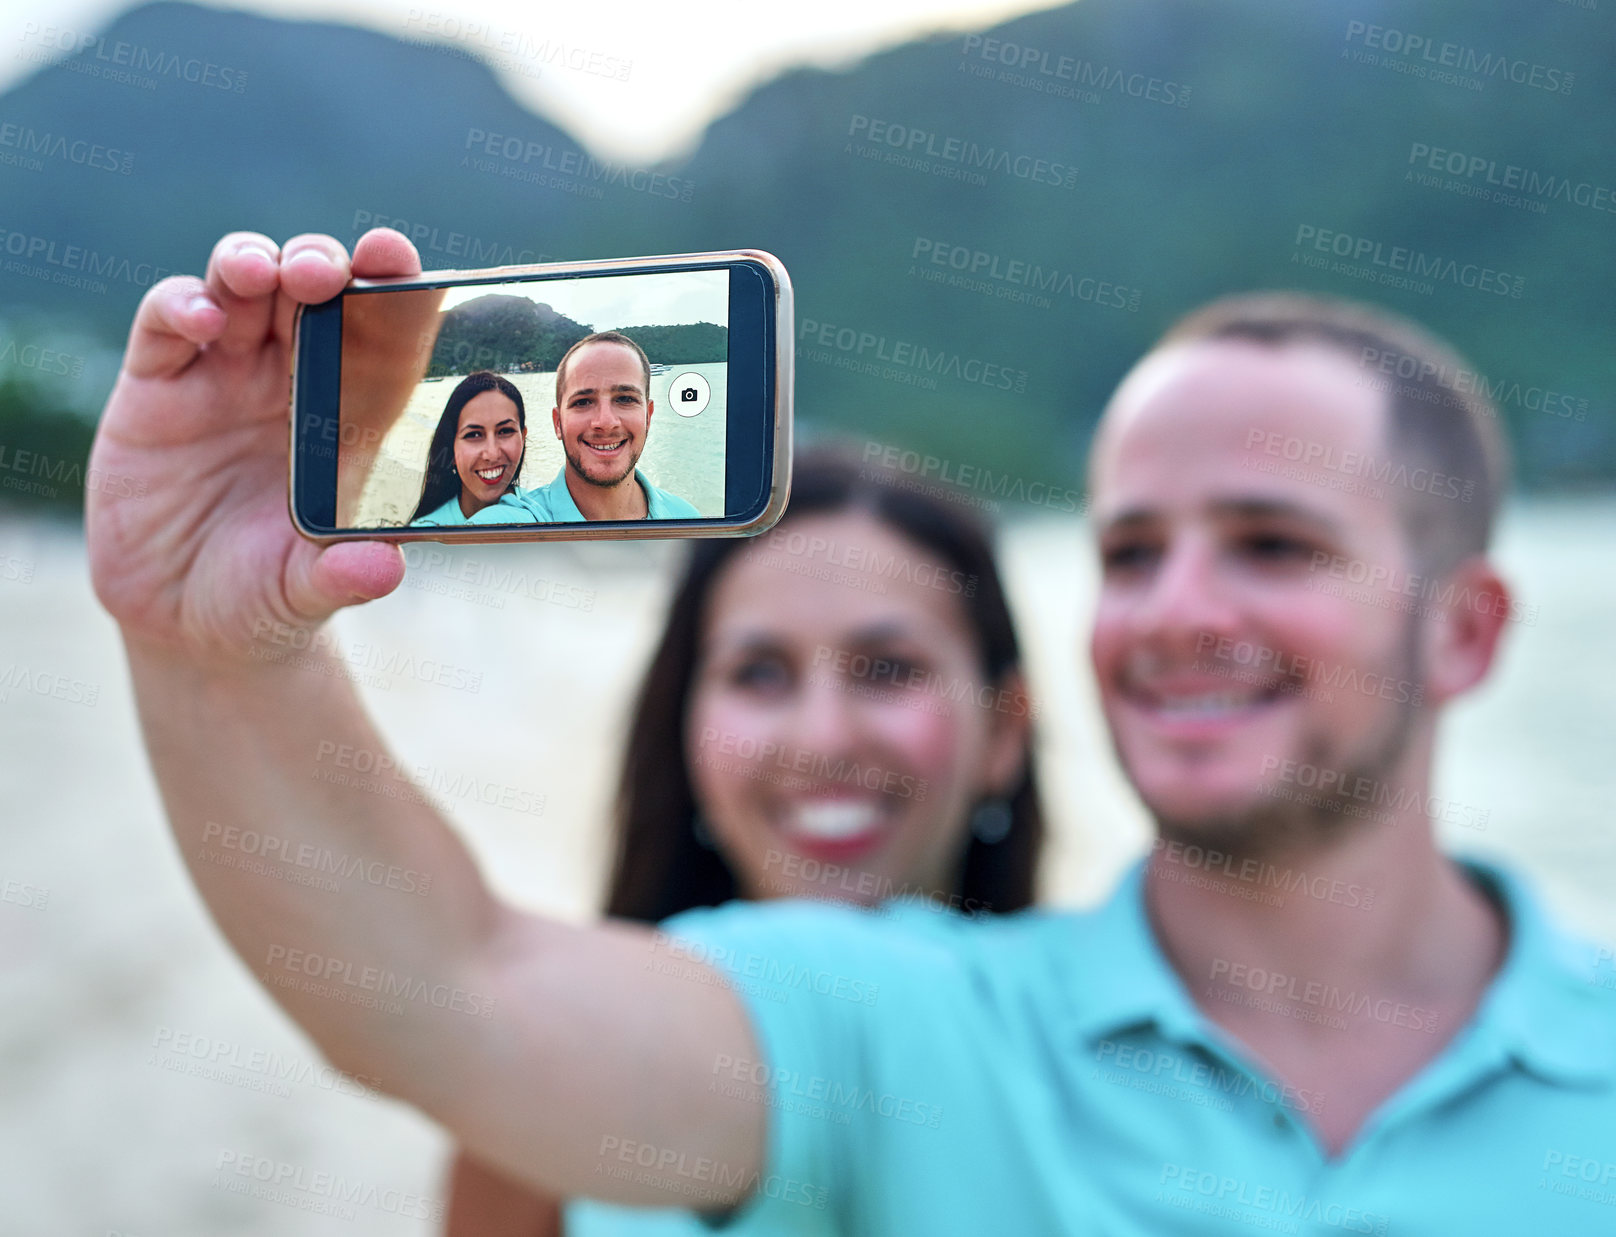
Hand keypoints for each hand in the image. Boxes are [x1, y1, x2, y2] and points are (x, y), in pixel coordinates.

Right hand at [87, 229, 420, 664]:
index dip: (387, 286)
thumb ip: (344, 575)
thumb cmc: (270, 593)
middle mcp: (288, 379)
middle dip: (318, 263)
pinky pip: (166, 324)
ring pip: (238, 288)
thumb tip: (384, 566)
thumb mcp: (308, 590)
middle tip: (328, 272)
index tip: (399, 260)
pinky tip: (200, 319)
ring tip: (262, 272)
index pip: (374, 330)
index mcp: (347, 411)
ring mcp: (221, 375)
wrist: (188, 624)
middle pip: (305, 289)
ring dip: (251, 264)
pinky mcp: (155, 388)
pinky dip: (182, 305)